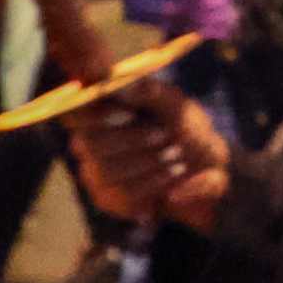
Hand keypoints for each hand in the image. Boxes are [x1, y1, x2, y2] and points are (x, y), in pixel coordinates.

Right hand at [63, 84, 232, 231]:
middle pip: (89, 143)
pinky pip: (121, 195)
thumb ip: (149, 93)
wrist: (206, 169)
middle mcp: (88, 140)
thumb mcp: (176, 106)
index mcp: (100, 110)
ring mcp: (93, 170)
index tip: (129, 114)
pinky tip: (171, 177)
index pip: (76, 112)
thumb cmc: (187, 129)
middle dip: (133, 140)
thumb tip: (119, 85)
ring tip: (177, 158)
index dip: (96, 114)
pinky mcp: (106, 197)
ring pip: (107, 171)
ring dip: (149, 163)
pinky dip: (153, 184)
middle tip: (165, 136)